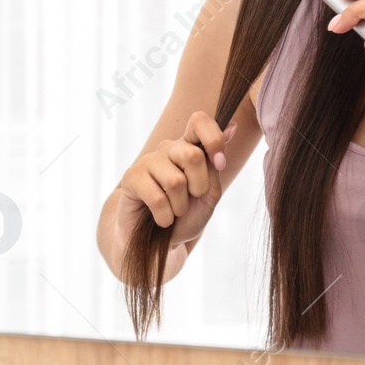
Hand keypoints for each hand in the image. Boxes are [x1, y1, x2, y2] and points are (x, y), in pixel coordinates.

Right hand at [115, 113, 236, 248]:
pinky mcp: (131, 177)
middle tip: (191, 199)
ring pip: (175, 181)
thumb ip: (215, 164)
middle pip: (192, 155)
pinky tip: (161, 219)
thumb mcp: (209, 193)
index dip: (213, 139)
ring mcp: (148, 161)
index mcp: (188, 147)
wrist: (158, 242)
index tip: (220, 163)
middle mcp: (167, 149)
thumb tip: (233, 126)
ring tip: (174, 211)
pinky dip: (165, 217)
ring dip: (180, 207)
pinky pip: (157, 198)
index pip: (199, 122)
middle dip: (199, 187)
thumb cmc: (186, 215)